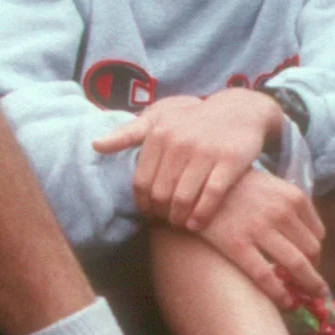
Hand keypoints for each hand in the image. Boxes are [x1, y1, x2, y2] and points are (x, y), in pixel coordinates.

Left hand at [91, 88, 284, 229]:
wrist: (239, 110)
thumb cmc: (192, 118)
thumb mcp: (158, 117)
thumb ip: (127, 134)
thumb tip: (95, 145)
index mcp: (159, 134)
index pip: (141, 182)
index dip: (143, 204)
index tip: (150, 213)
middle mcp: (180, 142)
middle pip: (161, 194)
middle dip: (161, 214)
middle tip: (166, 221)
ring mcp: (206, 152)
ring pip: (183, 198)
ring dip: (179, 219)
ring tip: (180, 224)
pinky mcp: (229, 161)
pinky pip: (210, 197)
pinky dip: (201, 216)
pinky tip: (196, 224)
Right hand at [193, 166, 327, 314]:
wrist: (195, 184)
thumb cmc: (234, 186)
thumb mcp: (270, 184)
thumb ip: (290, 205)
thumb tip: (308, 237)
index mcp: (293, 196)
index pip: (317, 234)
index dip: (316, 255)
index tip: (309, 266)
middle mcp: (281, 211)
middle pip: (312, 251)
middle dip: (313, 272)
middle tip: (312, 287)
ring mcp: (260, 228)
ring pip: (296, 265)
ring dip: (306, 285)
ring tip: (304, 299)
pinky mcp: (237, 244)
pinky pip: (266, 275)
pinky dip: (280, 293)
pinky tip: (285, 302)